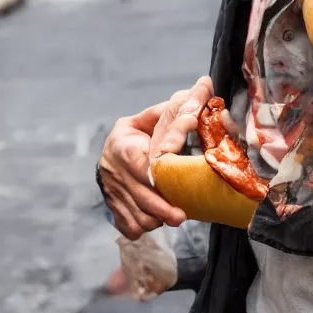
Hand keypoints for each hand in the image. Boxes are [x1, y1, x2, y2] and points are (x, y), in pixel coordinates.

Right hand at [99, 76, 213, 239]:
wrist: (107, 154)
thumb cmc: (135, 135)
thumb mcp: (146, 119)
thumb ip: (171, 111)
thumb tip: (205, 85)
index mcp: (124, 147)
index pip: (142, 168)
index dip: (159, 184)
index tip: (176, 194)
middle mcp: (115, 172)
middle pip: (140, 198)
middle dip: (162, 210)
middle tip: (182, 217)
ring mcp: (112, 192)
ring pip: (136, 216)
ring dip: (155, 220)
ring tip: (171, 217)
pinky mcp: (112, 208)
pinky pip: (127, 226)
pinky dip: (141, 227)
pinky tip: (152, 220)